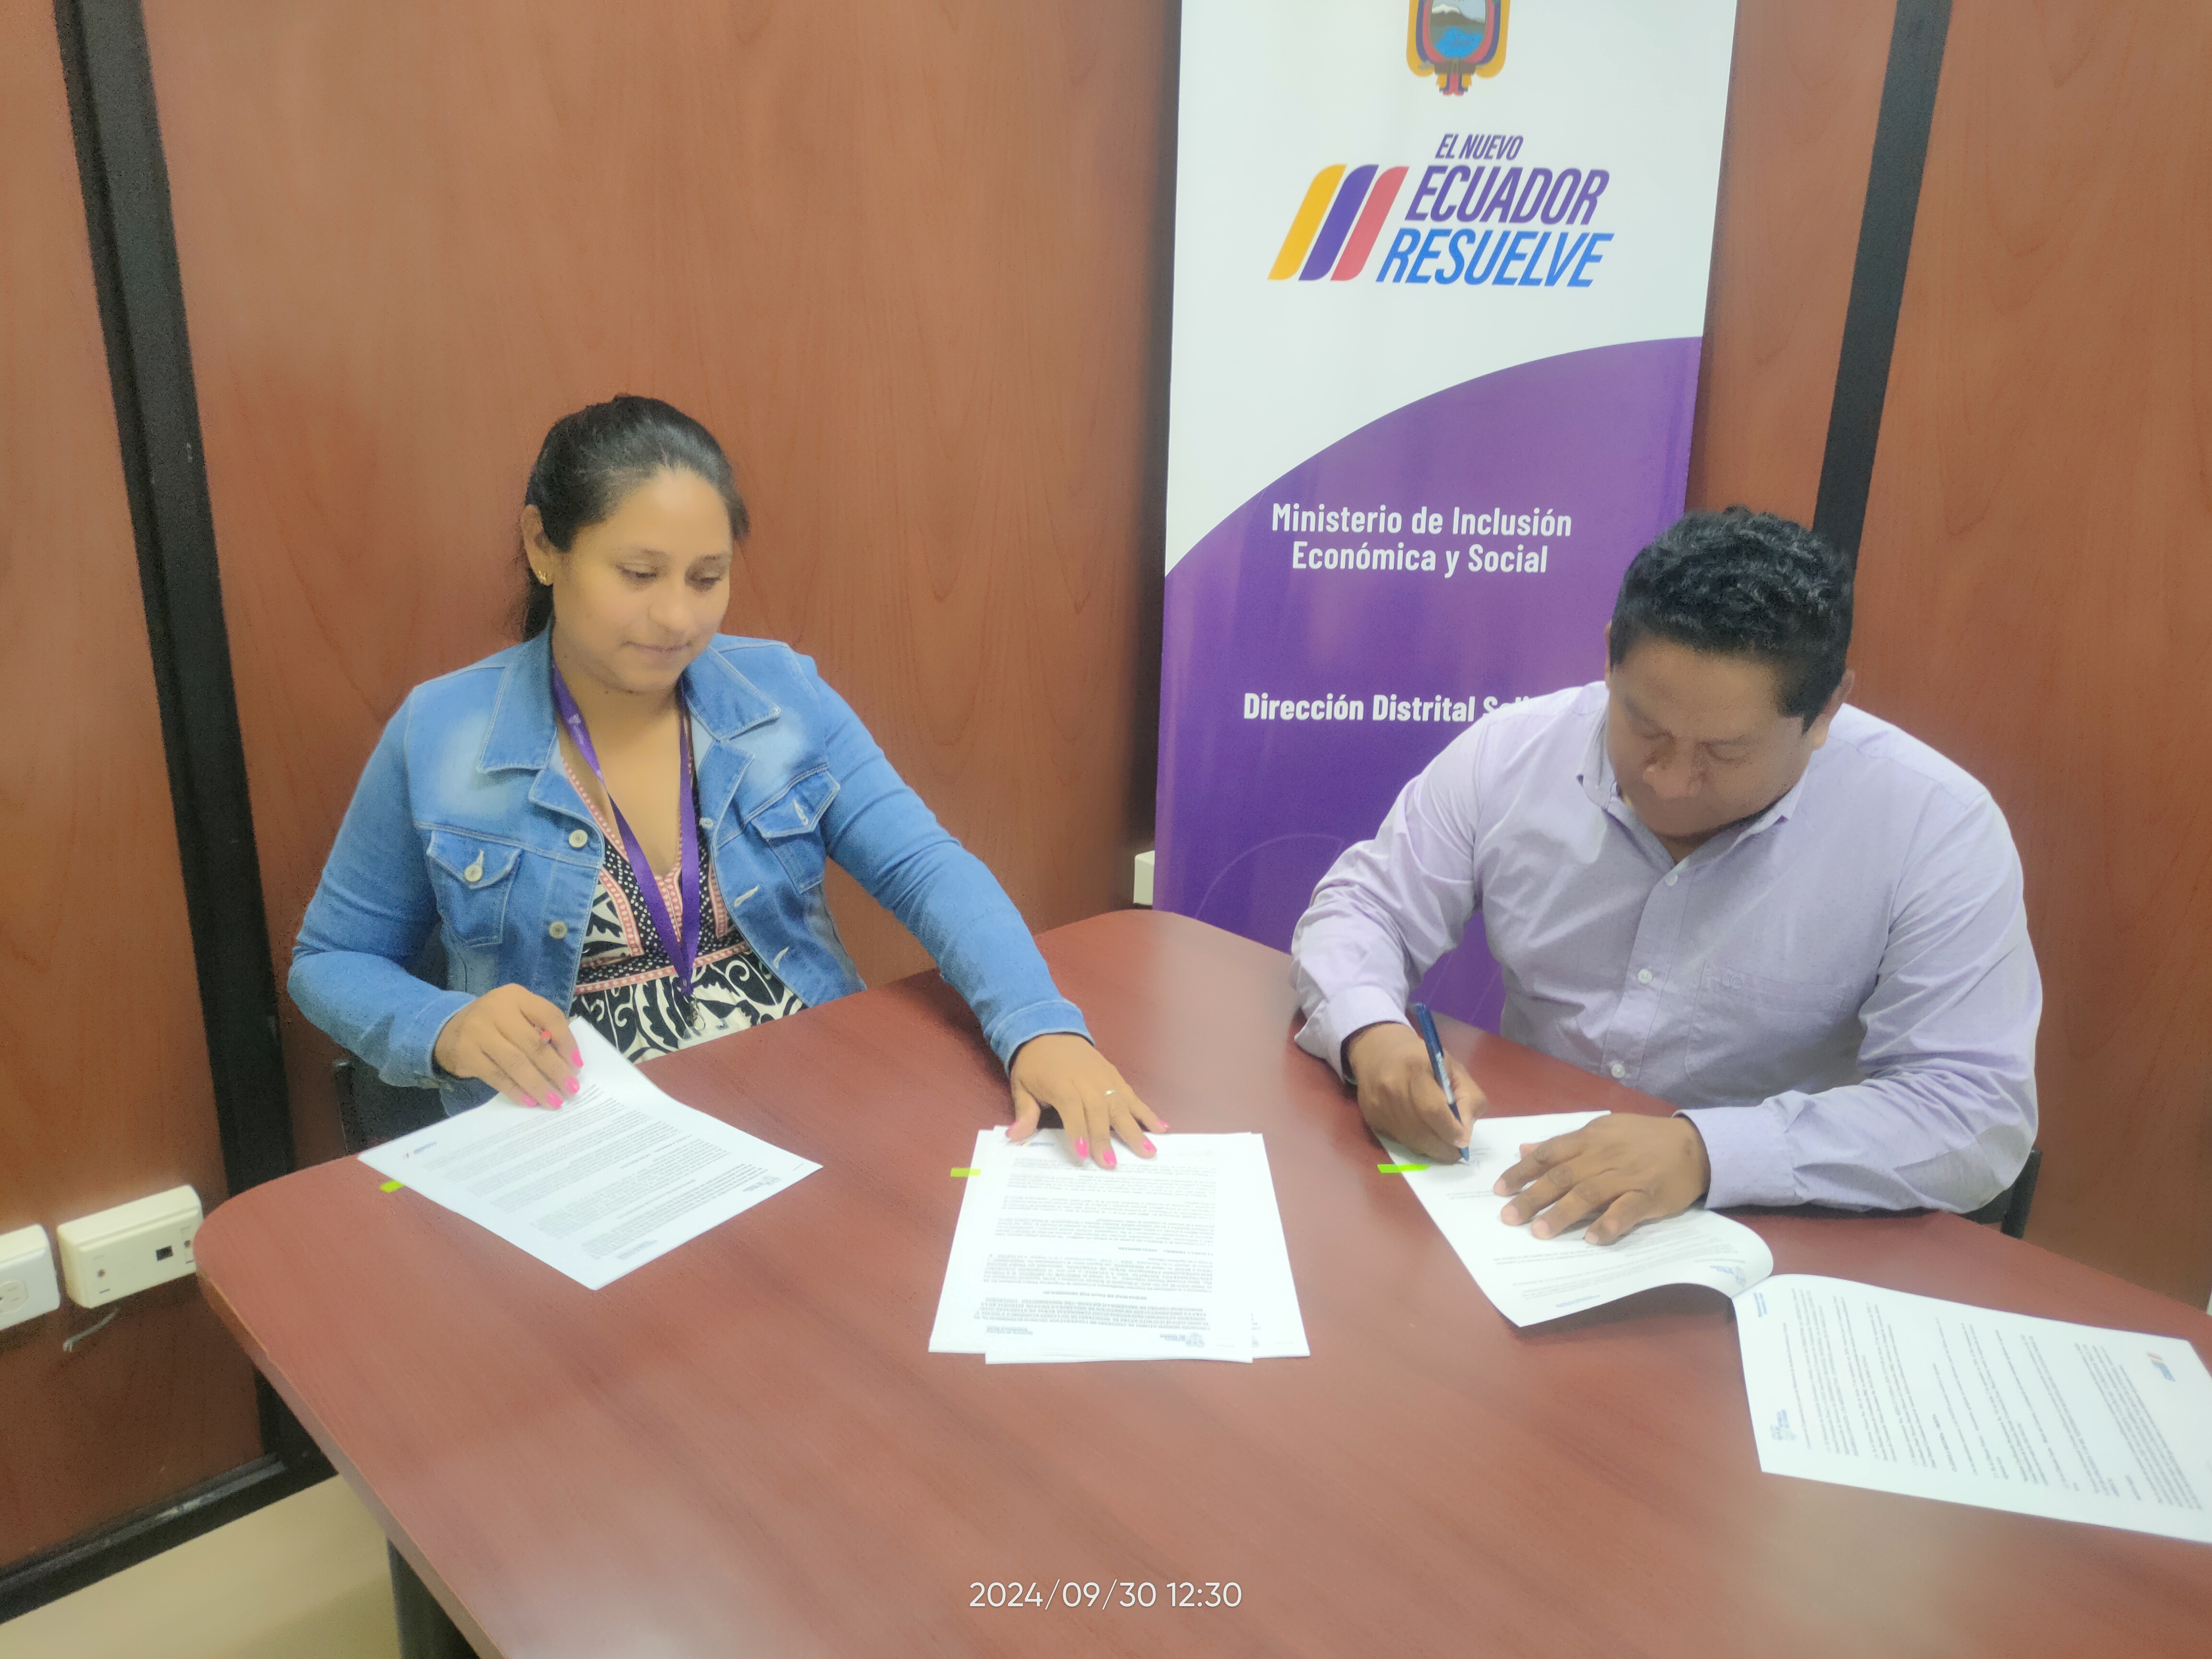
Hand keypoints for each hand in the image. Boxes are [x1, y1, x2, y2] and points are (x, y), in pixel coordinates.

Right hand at [432, 985, 580, 1108]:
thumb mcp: (516, 1014)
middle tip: (571, 1090)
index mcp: (516, 996)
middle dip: (556, 1070)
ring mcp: (478, 1031)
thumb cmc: (494, 1024)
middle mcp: (497, 1010)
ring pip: (515, 1063)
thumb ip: (539, 1028)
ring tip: (554, 1101)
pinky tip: (529, 1101)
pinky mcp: (466, 1053)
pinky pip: (496, 1076)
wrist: (447, 1028)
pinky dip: (515, 1090)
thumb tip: (568, 1061)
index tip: (578, 1065)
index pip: (550, 1016)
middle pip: (534, 1044)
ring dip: (538, 1085)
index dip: (567, 1042)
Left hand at [1008, 1034, 1165, 1168]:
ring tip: (1148, 1151)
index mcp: (1061, 1083)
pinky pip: (1132, 1095)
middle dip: (1105, 1138)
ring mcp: (1104, 1078)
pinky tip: (1161, 1127)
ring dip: (1135, 1129)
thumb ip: (1024, 1112)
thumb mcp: (1022, 1085)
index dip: (1078, 1132)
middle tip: (1112, 1165)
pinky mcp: (1115, 1076)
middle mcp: (1086, 1080)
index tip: (1083, 1155)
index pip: (1072, 1109)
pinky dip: (1147, 1112)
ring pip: (1120, 1105)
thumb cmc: (1034, 1064)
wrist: (1049, 1030)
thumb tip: (1013, 1137)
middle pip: (1098, 1110)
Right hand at [1345, 1022, 1482, 1162]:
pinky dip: (1415, 1144)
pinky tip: (1424, 1136)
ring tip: (1444, 1147)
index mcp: (1415, 1068)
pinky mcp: (1371, 1118)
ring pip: (1409, 1140)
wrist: (1379, 1050)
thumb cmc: (1423, 1059)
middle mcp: (1391, 1087)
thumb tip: (1465, 1132)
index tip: (1464, 1141)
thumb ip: (1468, 1097)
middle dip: (1443, 1148)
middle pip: (1420, 1131)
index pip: (1433, 1109)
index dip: (1451, 1130)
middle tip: (1457, 1153)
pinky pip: (1398, 1140)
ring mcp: (1378, 1105)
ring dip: (1431, 1149)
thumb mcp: (1454, 1068)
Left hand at [1494, 1113, 1711, 1243]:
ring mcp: (1627, 1176)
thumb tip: (1525, 1149)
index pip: (1548, 1154)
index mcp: (1590, 1138)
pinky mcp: (1650, 1195)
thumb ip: (1564, 1143)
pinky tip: (1590, 1239)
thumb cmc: (1643, 1139)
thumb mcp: (1602, 1130)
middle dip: (1532, 1197)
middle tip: (1509, 1217)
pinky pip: (1626, 1211)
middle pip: (1562, 1176)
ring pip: (1588, 1194)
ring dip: (1561, 1213)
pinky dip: (1608, 1224)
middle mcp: (1604, 1155)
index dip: (1522, 1172)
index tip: (1500, 1190)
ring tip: (1539, 1232)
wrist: (1694, 1145)